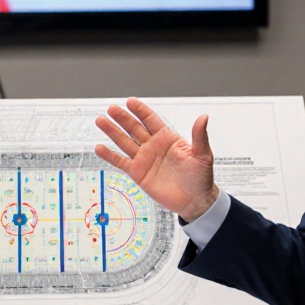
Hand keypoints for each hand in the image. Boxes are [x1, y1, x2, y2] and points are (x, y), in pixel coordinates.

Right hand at [94, 98, 218, 221]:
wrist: (195, 201)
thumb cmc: (200, 178)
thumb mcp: (203, 155)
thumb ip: (200, 136)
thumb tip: (203, 118)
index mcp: (168, 138)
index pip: (151, 120)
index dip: (140, 111)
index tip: (130, 102)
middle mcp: (154, 146)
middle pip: (134, 128)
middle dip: (122, 118)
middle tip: (111, 109)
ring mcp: (144, 159)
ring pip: (125, 142)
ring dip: (113, 132)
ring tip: (101, 121)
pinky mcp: (138, 173)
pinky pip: (121, 162)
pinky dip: (110, 156)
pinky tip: (100, 148)